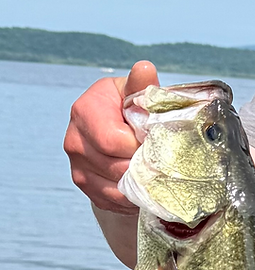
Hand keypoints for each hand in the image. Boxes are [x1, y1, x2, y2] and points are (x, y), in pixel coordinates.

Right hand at [64, 61, 159, 212]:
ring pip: (115, 186)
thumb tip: (144, 69)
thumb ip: (141, 86)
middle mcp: (74, 139)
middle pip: (115, 166)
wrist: (117, 129)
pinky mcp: (84, 185)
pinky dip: (132, 197)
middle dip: (144, 166)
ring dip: (140, 184)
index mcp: (86, 110)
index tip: (159, 143)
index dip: (140, 147)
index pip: (113, 141)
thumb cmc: (132, 108)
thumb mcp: (136, 93)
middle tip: (165, 162)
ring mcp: (77, 165)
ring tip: (158, 174)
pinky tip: (145, 186)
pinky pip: (111, 200)